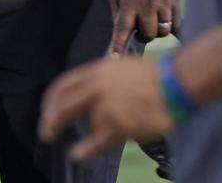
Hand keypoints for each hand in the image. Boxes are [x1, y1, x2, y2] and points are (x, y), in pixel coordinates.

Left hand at [39, 56, 173, 161]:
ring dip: (96, 130)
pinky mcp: (120, 124)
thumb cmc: (152, 75)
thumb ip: (100, 78)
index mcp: (97, 70)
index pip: (63, 85)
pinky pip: (97, 141)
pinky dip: (85, 150)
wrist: (175, 81)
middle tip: (46, 132)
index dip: (51, 101)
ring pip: (89, 125)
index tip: (47, 111)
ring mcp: (108, 105)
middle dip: (51, 121)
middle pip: (63, 105)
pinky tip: (77, 155)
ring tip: (112, 130)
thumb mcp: (118, 66)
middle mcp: (98, 86)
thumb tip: (85, 93)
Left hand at [108, 0, 178, 53]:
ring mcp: (163, 2)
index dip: (118, 46)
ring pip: (164, 31)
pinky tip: (165, 17)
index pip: (121, 30)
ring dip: (157, 30)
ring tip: (152, 20)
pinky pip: (176, 23)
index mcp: (129, 2)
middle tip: (141, 29)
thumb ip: (118, 14)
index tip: (114, 58)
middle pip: (149, 35)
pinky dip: (171, 24)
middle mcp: (147, 4)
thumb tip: (121, 34)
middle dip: (144, 36)